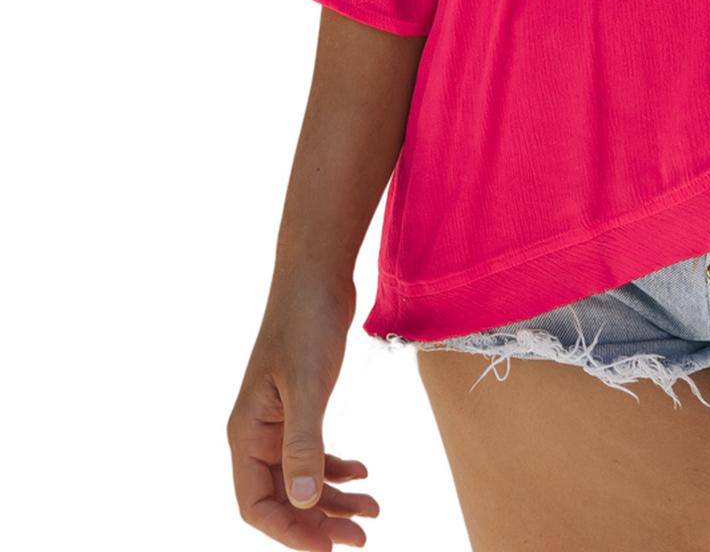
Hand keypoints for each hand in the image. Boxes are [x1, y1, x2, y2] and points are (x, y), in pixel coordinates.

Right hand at [227, 267, 380, 546]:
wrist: (317, 275)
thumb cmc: (305, 323)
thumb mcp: (307, 385)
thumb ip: (303, 443)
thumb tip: (300, 502)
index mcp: (246, 434)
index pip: (256, 505)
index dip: (289, 532)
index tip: (328, 547)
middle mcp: (257, 434)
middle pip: (282, 498)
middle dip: (318, 522)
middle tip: (361, 537)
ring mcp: (279, 422)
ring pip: (301, 479)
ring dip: (334, 499)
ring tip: (373, 511)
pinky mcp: (302, 406)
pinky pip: (314, 453)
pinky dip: (337, 469)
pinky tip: (364, 474)